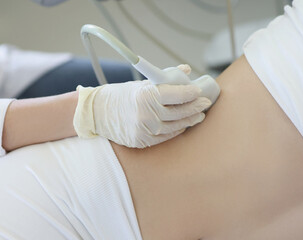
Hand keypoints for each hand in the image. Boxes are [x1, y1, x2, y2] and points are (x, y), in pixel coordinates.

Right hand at [74, 65, 211, 147]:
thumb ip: (164, 78)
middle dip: (195, 107)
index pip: (175, 94)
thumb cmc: (120, 96)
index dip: (190, 93)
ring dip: (189, 120)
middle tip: (205, 103)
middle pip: (179, 111)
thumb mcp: (141, 83)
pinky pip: (166, 136)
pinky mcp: (142, 141)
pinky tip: (184, 124)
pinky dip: (177, 130)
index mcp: (146, 95)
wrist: (97, 113)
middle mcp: (146, 114)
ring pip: (175, 126)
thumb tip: (186, 70)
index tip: (199, 91)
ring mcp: (144, 130)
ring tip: (199, 115)